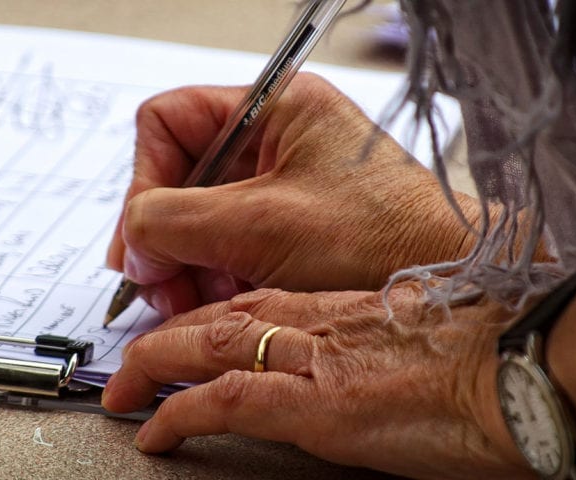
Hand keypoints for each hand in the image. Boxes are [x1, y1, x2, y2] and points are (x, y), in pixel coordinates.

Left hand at [101, 286, 530, 478]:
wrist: (536, 365)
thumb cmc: (510, 354)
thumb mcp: (443, 345)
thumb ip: (400, 353)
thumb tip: (390, 376)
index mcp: (356, 309)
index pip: (265, 303)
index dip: (219, 317)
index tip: (195, 331)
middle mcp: (326, 323)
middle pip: (226, 316)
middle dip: (173, 336)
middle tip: (136, 359)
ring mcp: (318, 359)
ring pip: (211, 345)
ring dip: (158, 366)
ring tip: (124, 391)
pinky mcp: (319, 404)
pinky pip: (225, 400)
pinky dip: (181, 412)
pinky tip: (154, 431)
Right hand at [106, 73, 476, 316]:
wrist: (445, 281)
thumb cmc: (382, 237)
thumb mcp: (261, 225)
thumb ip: (175, 222)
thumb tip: (131, 238)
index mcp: (273, 106)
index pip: (168, 123)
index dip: (144, 180)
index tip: (143, 239)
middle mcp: (274, 137)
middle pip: (180, 176)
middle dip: (166, 235)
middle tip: (162, 283)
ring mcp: (282, 181)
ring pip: (201, 216)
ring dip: (190, 262)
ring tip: (200, 298)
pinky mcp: (290, 221)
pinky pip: (230, 241)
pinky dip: (218, 273)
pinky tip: (228, 299)